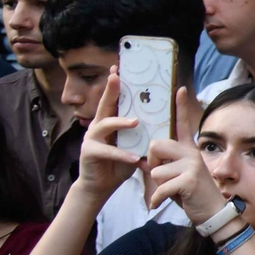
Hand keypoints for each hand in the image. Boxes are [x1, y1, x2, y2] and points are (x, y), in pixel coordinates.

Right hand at [72, 71, 145, 203]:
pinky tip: (135, 158)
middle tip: (116, 77)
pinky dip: (122, 154)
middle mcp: (98, 127)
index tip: (118, 69)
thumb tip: (165, 119)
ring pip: (104, 125)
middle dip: (110, 90)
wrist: (101, 186)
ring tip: (136, 122)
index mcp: (109, 122)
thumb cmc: (119, 163)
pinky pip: (107, 151)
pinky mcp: (90, 153)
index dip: (114, 85)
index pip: (113, 101)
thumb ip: (143, 133)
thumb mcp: (134, 145)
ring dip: (120, 122)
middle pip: (104, 105)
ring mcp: (91, 139)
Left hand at [145, 91, 224, 225]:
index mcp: (189, 150)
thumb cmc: (191, 195)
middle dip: (151, 164)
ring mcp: (192, 165)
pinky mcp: (189, 179)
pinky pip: (161, 186)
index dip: (181, 107)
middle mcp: (191, 153)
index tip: (180, 88)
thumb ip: (164, 164)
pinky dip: (156, 199)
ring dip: (156, 186)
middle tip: (161, 177)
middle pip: (155, 146)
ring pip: (156, 170)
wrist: (212, 213)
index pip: (184, 125)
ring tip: (169, 193)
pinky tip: (158, 204)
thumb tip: (142, 160)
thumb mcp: (177, 176)